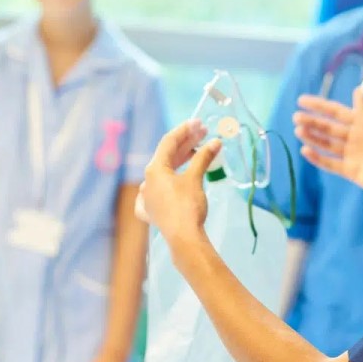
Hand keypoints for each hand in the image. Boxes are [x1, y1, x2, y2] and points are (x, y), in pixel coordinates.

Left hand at [141, 119, 221, 246]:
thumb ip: (203, 157)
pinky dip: (171, 182)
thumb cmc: (188, 205)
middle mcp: (147, 181)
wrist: (184, 238)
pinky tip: (176, 181)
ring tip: (198, 153)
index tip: (198, 123)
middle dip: (185, 144)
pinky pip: (159, 191)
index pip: (169, 142)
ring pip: (164, 173)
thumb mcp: (195, 178)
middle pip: (166, 156)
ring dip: (181, 161)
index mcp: (154, 170)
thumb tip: (215, 142)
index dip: (185, 130)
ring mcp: (148, 197)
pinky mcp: (153, 211)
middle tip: (203, 134)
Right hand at [294, 87, 362, 199]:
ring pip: (326, 144)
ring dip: (312, 137)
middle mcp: (353, 137)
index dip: (319, 106)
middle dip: (312, 122)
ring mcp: (350, 154)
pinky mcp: (348, 170)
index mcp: (361, 124)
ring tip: (298, 131)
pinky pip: (329, 163)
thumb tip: (356, 90)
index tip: (301, 100)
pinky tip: (305, 150)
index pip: (335, 112)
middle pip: (328, 128)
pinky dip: (317, 157)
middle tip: (296, 118)